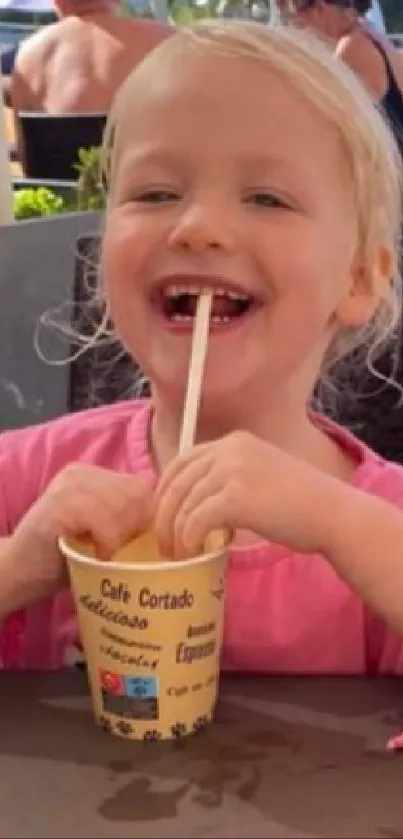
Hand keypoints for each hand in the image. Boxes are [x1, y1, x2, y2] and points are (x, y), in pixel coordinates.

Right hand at [7, 465, 153, 604]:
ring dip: (120, 538)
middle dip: (135, 528)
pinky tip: (95, 555)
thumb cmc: (67, 558)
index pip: (144, 487)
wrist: (19, 572)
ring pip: (124, 505)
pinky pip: (104, 520)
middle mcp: (83, 471)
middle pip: (138, 494)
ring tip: (103, 553)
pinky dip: (106, 543)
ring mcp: (70, 484)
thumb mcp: (104, 531)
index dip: (147, 519)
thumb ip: (129, 519)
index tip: (133, 544)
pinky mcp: (60, 504)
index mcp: (96, 474)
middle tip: (117, 551)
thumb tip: (173, 522)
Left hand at [155, 431, 338, 558]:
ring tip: (177, 553)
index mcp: (234, 441)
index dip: (165, 490)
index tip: (163, 516)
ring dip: (174, 532)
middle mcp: (229, 449)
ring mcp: (231, 470)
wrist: (332, 513)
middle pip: (176, 481)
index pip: (183, 461)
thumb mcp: (260, 476)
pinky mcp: (235, 497)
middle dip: (163, 515)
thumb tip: (195, 507)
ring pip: (182, 503)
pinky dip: (188, 539)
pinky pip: (195, 520)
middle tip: (163, 543)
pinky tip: (192, 552)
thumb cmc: (301, 504)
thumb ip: (229, 481)